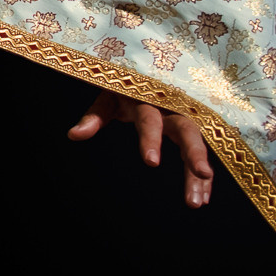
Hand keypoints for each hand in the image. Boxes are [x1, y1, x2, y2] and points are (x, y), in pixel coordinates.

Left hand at [67, 90, 212, 206]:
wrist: (146, 72)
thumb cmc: (124, 89)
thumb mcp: (107, 98)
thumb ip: (94, 117)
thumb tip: (73, 135)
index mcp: (147, 99)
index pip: (149, 120)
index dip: (151, 140)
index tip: (151, 163)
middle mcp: (172, 108)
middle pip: (186, 130)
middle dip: (194, 153)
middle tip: (201, 174)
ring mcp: (186, 119)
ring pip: (198, 145)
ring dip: (199, 174)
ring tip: (196, 203)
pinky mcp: (193, 132)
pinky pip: (200, 155)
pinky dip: (202, 177)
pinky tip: (203, 198)